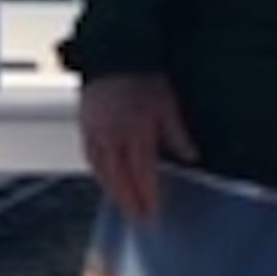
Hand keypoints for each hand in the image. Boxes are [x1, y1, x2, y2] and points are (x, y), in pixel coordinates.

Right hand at [77, 72, 194, 222]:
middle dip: (130, 202)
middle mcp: (112, 135)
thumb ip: (177, 133)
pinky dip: (99, 174)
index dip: (146, 195)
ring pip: (102, 171)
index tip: (153, 212)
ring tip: (125, 207)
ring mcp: (96, 132)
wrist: (115, 55)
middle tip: (140, 220)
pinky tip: (107, 182)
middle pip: (119, 178)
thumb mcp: (168, 104)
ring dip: (113, 192)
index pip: (141, 172)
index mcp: (135, 130)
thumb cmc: (144, 77)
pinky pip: (90, 158)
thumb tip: (191, 157)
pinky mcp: (85, 127)